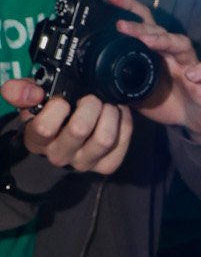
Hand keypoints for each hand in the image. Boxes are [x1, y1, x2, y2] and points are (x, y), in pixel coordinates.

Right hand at [2, 78, 132, 174]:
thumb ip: (21, 91)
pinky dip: (124, 122)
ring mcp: (85, 162)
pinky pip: (122, 142)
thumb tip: (34, 93)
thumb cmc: (49, 112)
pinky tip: (116, 114)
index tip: (62, 98)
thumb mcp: (31, 99)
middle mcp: (59, 155)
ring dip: (109, 113)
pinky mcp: (107, 164)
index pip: (44, 127)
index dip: (57, 107)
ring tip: (106, 104)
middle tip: (91, 97)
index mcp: (37, 140)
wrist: (67, 132)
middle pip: (79, 129)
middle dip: (89, 104)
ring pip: (105, 139)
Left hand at [106, 0, 200, 139]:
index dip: (127, 7)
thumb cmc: (168, 102)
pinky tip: (192, 75)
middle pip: (158, 30)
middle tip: (121, 26)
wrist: (197, 120)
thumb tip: (94, 81)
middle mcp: (173, 52)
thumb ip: (121, 84)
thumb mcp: (138, 94)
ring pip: (181, 43)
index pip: (142, 22)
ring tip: (149, 42)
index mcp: (156, 52)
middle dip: (139, 25)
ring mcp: (192, 63)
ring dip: (164, 40)